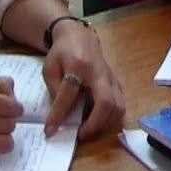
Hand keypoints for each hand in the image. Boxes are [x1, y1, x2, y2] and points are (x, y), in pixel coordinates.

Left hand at [42, 21, 124, 139]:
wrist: (79, 36)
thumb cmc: (62, 52)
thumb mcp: (50, 68)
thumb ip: (55, 90)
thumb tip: (60, 115)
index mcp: (78, 66)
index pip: (69, 95)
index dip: (59, 115)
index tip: (51, 130)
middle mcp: (99, 72)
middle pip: (106, 102)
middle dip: (95, 124)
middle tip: (80, 135)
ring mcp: (111, 78)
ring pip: (118, 106)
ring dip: (105, 124)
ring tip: (88, 129)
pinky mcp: (117, 83)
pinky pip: (120, 104)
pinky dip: (110, 118)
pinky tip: (97, 120)